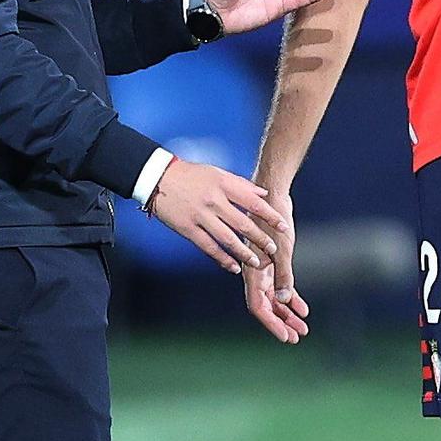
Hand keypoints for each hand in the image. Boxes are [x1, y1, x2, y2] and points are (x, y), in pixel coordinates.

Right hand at [148, 157, 288, 275]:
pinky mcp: (187, 229)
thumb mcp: (216, 172)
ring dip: (244, 253)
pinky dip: (222, 258)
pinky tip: (233, 267)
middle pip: (243, 223)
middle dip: (260, 239)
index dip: (269, 215)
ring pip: (227, 239)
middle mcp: (213, 201)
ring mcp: (200, 216)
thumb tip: (263, 194)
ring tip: (257, 262)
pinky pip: (208, 247)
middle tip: (273, 249)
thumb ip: (240, 184)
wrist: (157, 178)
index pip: (252, 201)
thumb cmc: (190, 174)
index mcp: (222, 184)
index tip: (282, 226)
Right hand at [242, 186, 310, 343]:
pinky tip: (303, 308)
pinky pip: (281, 287)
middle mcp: (256, 273)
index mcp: (253, 271)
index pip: (259, 306)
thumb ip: (283, 275)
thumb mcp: (283, 249)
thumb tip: (285, 300)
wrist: (271, 194)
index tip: (286, 337)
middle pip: (268, 306)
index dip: (272, 323)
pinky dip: (291, 298)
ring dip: (288, 313)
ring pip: (275, 299)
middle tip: (297, 337)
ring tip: (303, 327)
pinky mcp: (272, 261)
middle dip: (282, 323)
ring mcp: (264, 268)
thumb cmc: (275, 219)